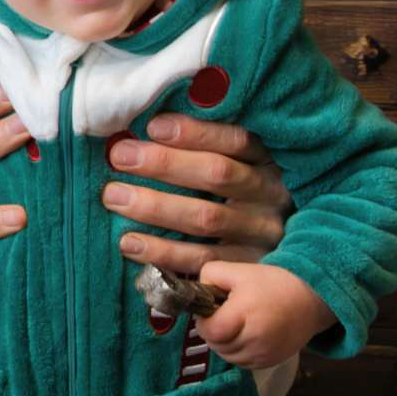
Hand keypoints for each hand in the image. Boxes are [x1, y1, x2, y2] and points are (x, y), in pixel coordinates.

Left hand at [103, 113, 290, 279]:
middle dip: (164, 164)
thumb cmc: (243, 197)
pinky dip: (162, 252)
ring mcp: (262, 234)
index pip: (236, 140)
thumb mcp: (241, 166)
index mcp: (269, 161)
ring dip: (156, 207)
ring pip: (206, 218)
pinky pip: (201, 260)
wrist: (282, 269)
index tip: (153, 126)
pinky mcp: (247, 268)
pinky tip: (129, 243)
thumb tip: (148, 128)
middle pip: (217, 175)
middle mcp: (270, 195)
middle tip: (120, 157)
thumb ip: (206, 148)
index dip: (195, 132)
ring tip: (114, 197)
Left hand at [196, 261, 332, 369]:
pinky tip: (246, 335)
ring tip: (236, 324)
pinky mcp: (270, 362)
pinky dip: (238, 352)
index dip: (205, 321)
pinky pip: (242, 363)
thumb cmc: (273, 283)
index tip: (212, 310)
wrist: (310, 299)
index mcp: (244, 314)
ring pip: (227, 356)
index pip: (210, 331)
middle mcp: (255, 339)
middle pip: (217, 345)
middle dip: (214, 331)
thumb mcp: (238, 270)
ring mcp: (263, 354)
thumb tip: (195, 292)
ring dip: (224, 343)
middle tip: (225, 315)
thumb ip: (209, 275)